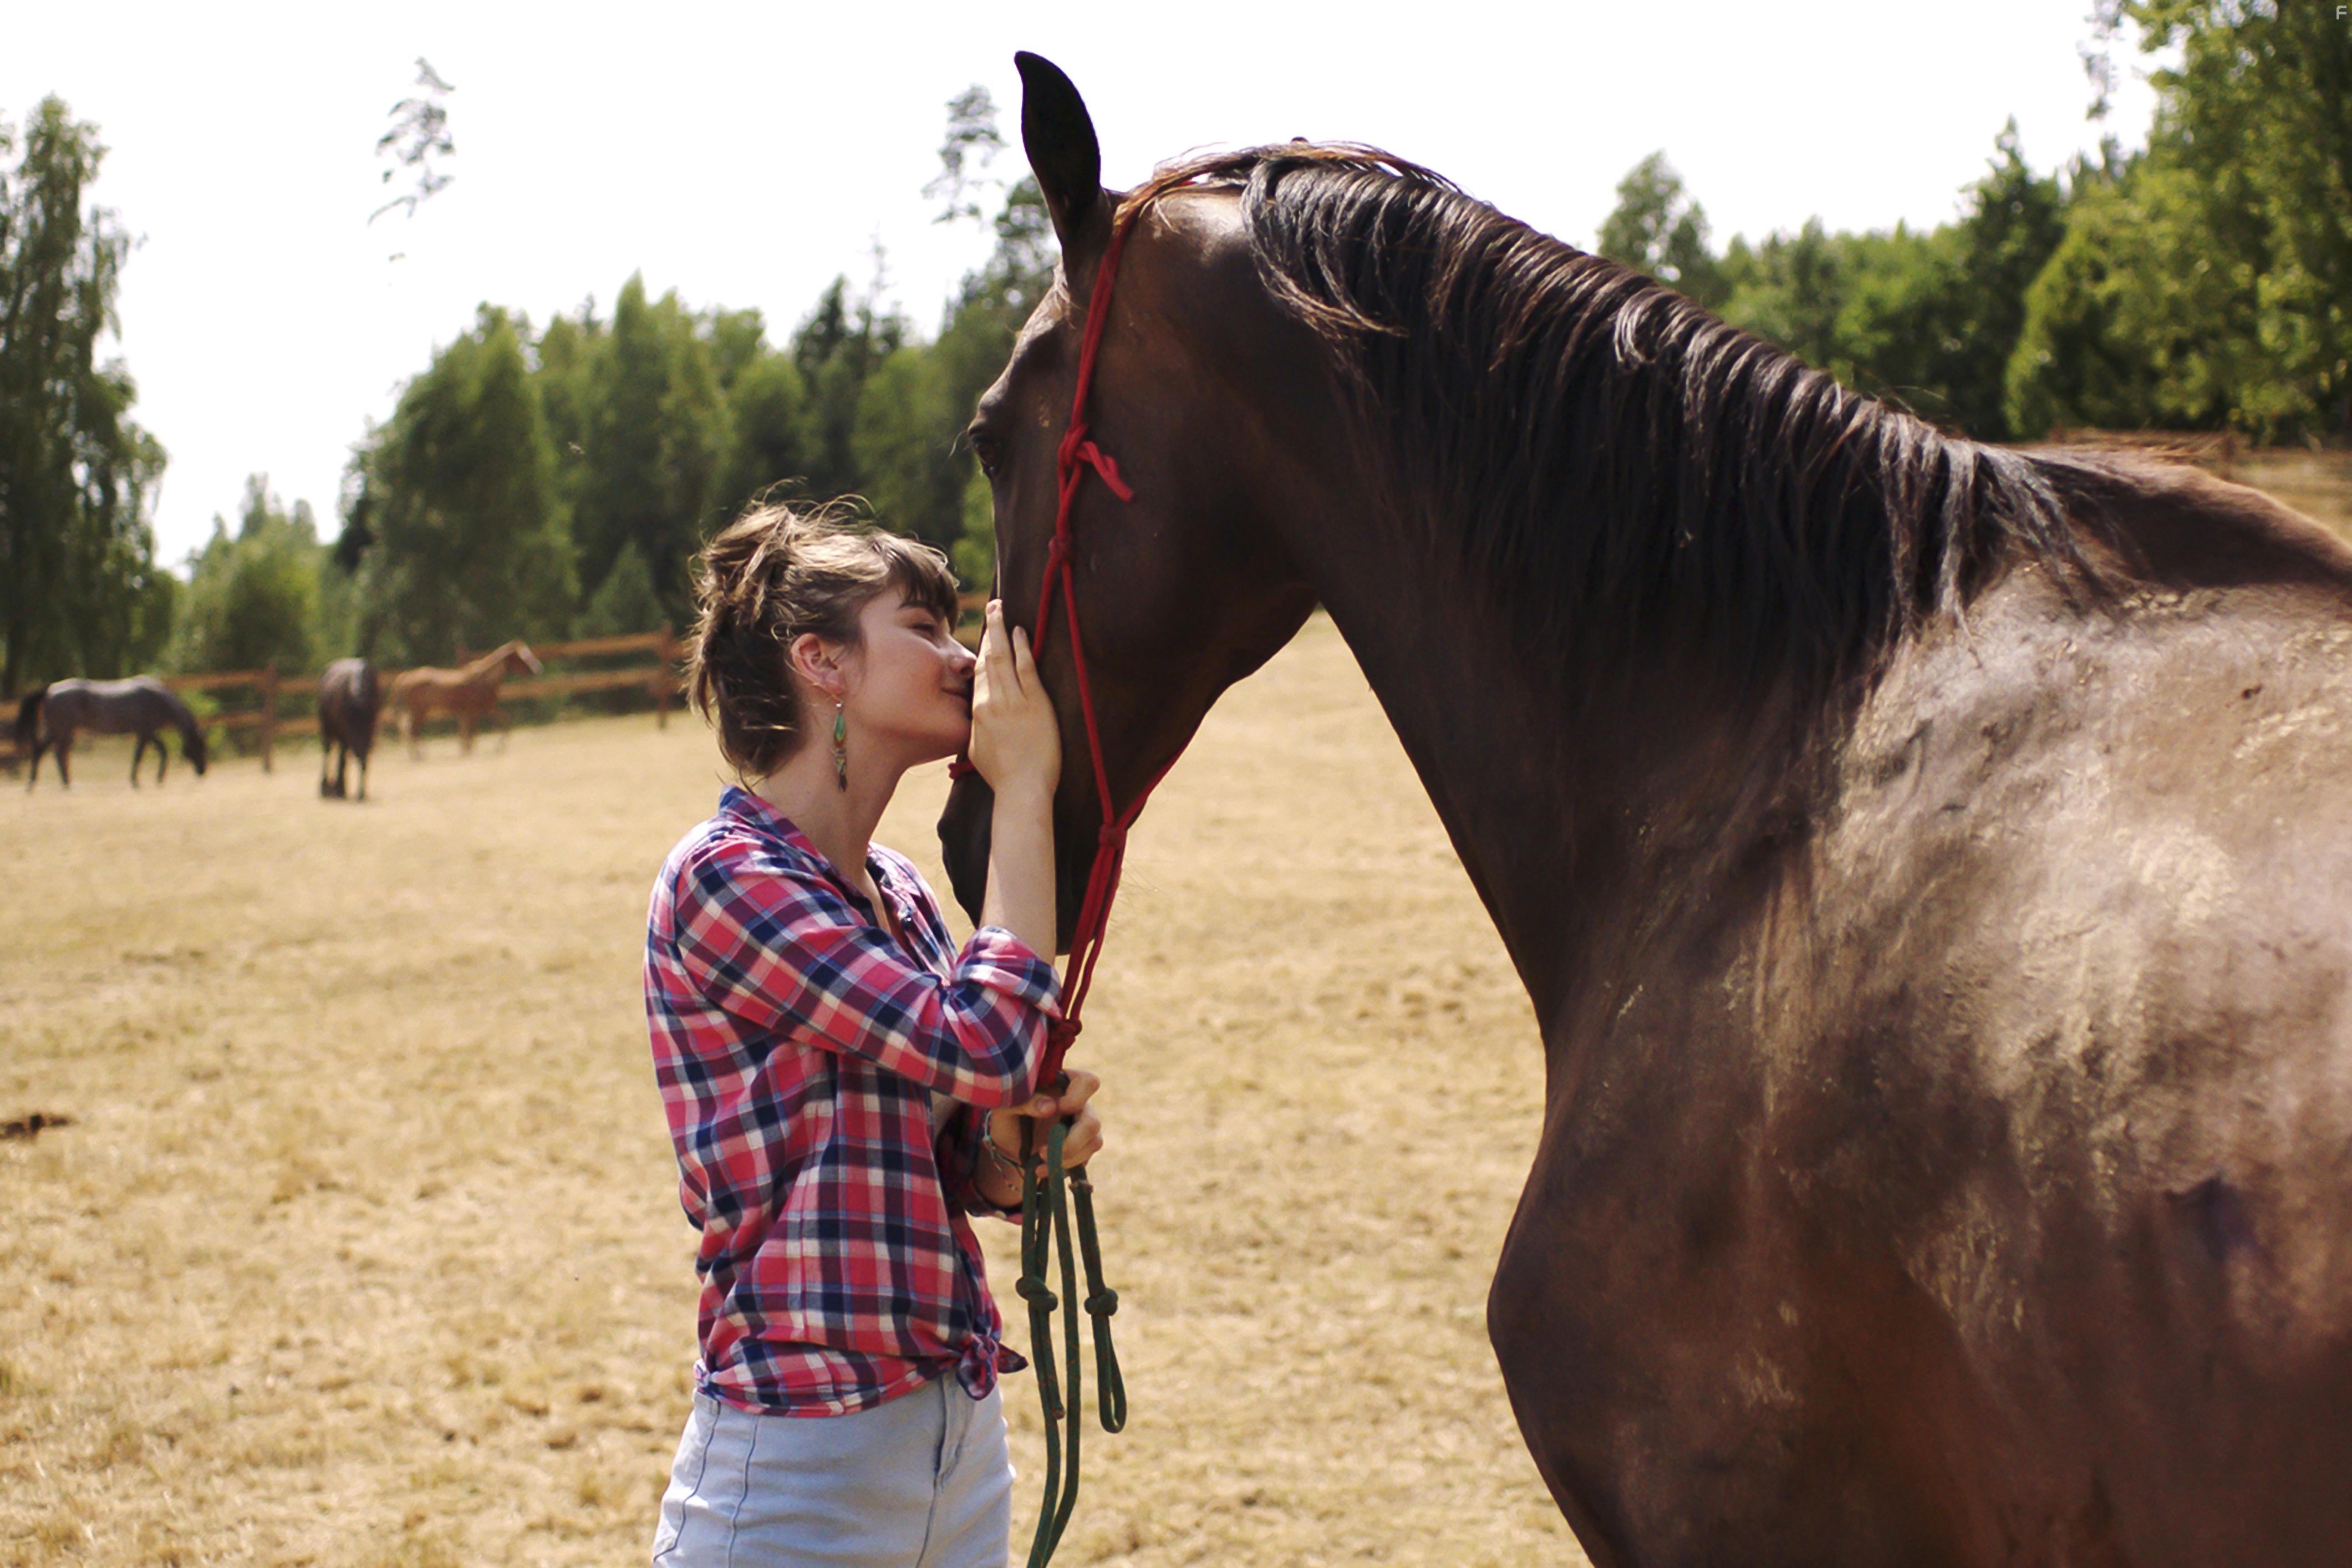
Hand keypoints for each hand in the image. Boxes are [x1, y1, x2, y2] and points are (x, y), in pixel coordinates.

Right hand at [967, 601, 1059, 799]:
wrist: (1021, 790)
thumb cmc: (1002, 775)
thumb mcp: (977, 749)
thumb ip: (976, 728)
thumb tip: (977, 716)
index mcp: (978, 711)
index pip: (979, 672)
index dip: (982, 649)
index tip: (985, 633)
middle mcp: (991, 701)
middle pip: (987, 658)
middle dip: (989, 630)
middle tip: (993, 606)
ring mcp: (1013, 701)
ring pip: (1002, 658)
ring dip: (1001, 631)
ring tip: (1000, 609)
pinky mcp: (1034, 704)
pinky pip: (1025, 669)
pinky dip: (1022, 648)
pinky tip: (1020, 632)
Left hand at [988, 1068, 1102, 1172]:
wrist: (1009, 1144)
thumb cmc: (1008, 1117)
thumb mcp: (1007, 1107)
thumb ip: (1026, 1102)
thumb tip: (1050, 1107)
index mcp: (1064, 1085)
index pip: (1088, 1082)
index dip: (1077, 1098)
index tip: (1057, 1108)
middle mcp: (1080, 1105)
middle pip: (1092, 1122)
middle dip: (1069, 1143)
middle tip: (1042, 1151)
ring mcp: (1083, 1128)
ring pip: (1093, 1143)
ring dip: (1066, 1158)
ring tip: (1039, 1163)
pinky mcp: (1083, 1149)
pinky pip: (1085, 1160)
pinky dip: (1064, 1168)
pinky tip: (1043, 1170)